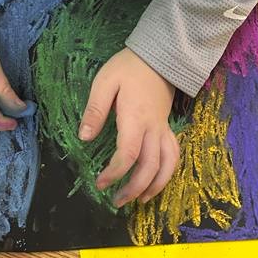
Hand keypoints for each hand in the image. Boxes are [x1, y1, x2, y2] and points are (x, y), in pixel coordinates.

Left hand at [79, 48, 179, 206]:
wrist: (159, 56)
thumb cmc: (128, 68)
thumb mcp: (105, 82)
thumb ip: (95, 110)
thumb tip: (84, 137)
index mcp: (135, 118)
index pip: (129, 154)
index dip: (115, 173)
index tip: (100, 183)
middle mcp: (153, 128)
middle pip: (150, 167)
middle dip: (134, 188)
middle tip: (117, 201)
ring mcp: (163, 129)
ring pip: (168, 165)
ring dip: (155, 186)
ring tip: (140, 200)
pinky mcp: (167, 128)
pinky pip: (173, 155)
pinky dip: (167, 172)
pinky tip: (156, 181)